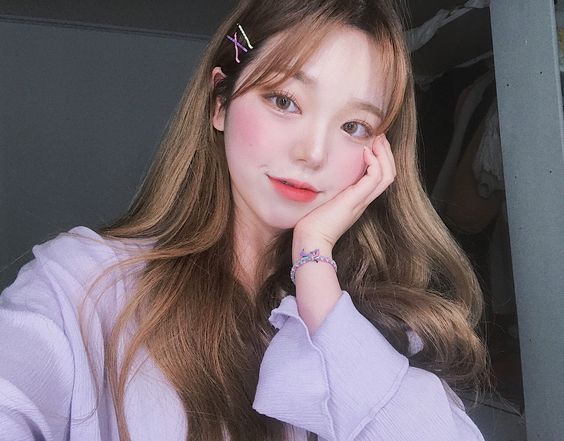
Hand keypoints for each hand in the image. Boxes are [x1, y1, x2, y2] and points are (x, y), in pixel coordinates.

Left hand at [293, 134, 396, 255]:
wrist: (311, 241)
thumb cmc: (311, 224)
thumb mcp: (321, 202)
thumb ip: (325, 191)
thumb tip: (314, 177)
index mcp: (357, 201)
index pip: (378, 178)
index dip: (380, 160)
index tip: (372, 144)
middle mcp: (363, 201)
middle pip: (388, 175)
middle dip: (386, 154)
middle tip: (380, 136)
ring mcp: (362, 201)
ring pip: (387, 175)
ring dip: (385, 155)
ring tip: (378, 140)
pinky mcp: (356, 200)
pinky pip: (375, 178)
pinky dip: (374, 163)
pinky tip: (365, 152)